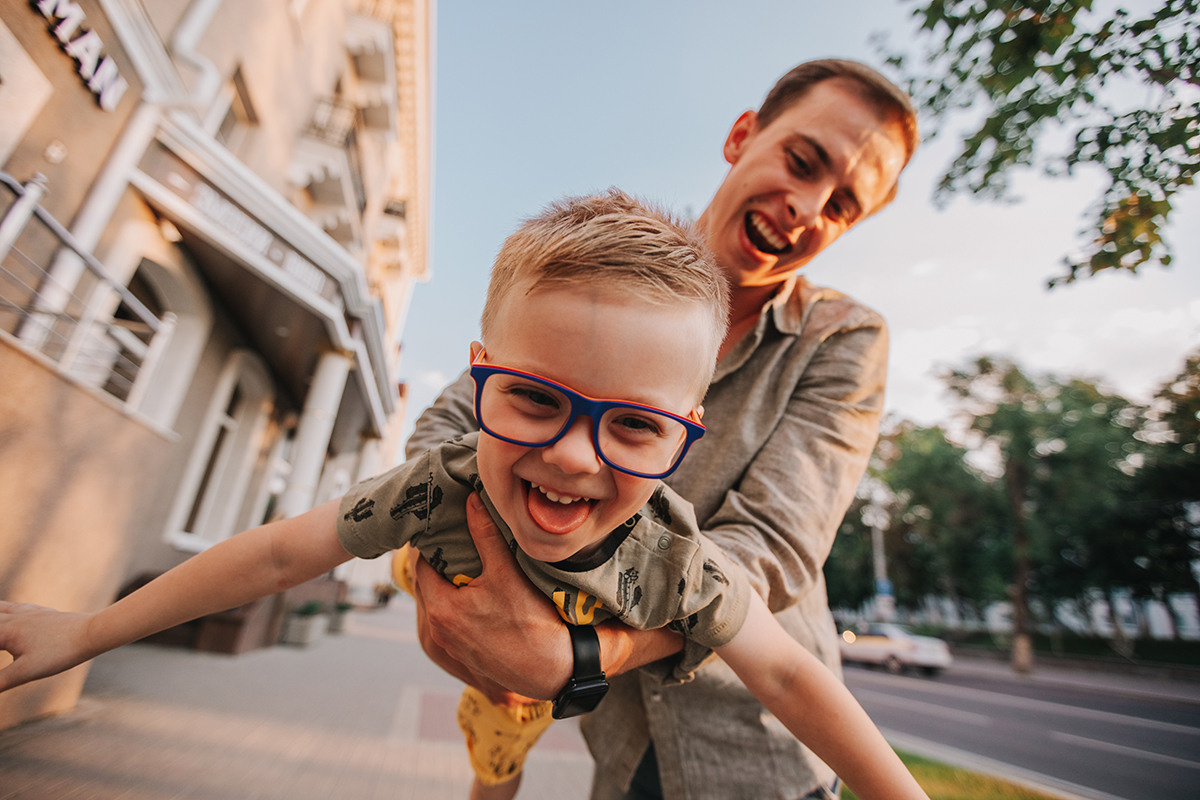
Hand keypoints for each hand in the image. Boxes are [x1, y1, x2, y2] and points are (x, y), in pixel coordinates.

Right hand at [0, 601, 95, 691]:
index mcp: (6, 630)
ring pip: (0, 608)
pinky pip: (16, 607)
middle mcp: (14, 616)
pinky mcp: (41, 613)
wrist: (92, 632)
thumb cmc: (61, 652)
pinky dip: (5, 609)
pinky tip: (11, 611)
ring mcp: (29, 612)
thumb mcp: (27, 672)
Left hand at [410, 493, 571, 700]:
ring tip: (469, 563)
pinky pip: (455, 622)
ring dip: (450, 585)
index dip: (432, 544)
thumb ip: (485, 534)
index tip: (443, 527)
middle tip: (455, 539)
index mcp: (440, 608)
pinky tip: (482, 594)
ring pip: (443, 605)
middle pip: (430, 585)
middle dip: (441, 563)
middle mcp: (439, 630)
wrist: (555, 669)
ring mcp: (453, 646)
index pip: (422, 564)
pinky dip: (461, 605)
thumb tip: (472, 499)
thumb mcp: (506, 572)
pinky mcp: (468, 656)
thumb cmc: (531, 623)